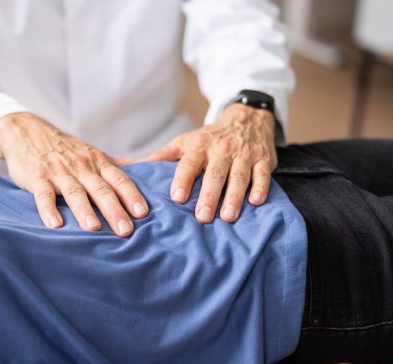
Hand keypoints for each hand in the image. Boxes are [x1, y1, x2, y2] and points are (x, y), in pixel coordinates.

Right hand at [0, 113, 147, 236]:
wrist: (26, 131)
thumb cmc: (64, 149)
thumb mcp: (92, 153)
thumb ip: (118, 165)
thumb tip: (150, 169)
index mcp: (97, 162)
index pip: (119, 179)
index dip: (131, 195)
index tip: (143, 213)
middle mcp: (81, 167)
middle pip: (100, 189)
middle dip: (114, 209)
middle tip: (125, 230)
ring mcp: (58, 172)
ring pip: (75, 192)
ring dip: (84, 211)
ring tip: (94, 228)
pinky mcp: (37, 177)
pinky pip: (43, 195)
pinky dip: (48, 209)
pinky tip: (55, 225)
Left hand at [146, 103, 276, 222]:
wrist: (247, 117)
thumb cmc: (210, 138)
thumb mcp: (185, 142)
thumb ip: (161, 157)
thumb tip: (129, 167)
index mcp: (199, 146)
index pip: (189, 164)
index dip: (182, 180)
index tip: (176, 198)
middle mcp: (221, 150)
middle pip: (214, 174)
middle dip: (208, 196)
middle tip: (202, 217)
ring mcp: (243, 154)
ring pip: (239, 177)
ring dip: (233, 197)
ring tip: (227, 217)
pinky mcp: (263, 160)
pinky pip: (262, 174)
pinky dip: (260, 187)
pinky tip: (256, 202)